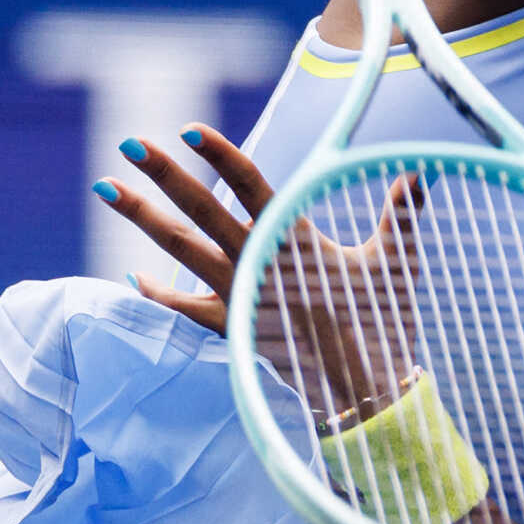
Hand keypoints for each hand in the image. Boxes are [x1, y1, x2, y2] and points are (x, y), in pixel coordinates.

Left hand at [94, 126, 427, 421]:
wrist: (365, 393)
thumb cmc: (384, 321)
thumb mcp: (395, 263)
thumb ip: (400, 215)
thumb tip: (416, 173)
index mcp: (296, 240)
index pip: (252, 185)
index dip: (220, 155)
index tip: (189, 131)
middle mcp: (259, 263)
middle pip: (202, 210)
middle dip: (164, 175)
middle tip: (129, 143)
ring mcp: (239, 297)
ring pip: (180, 250)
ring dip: (142, 218)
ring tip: (106, 188)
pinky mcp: (232, 329)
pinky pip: (182, 311)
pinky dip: (157, 294)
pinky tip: (133, 277)